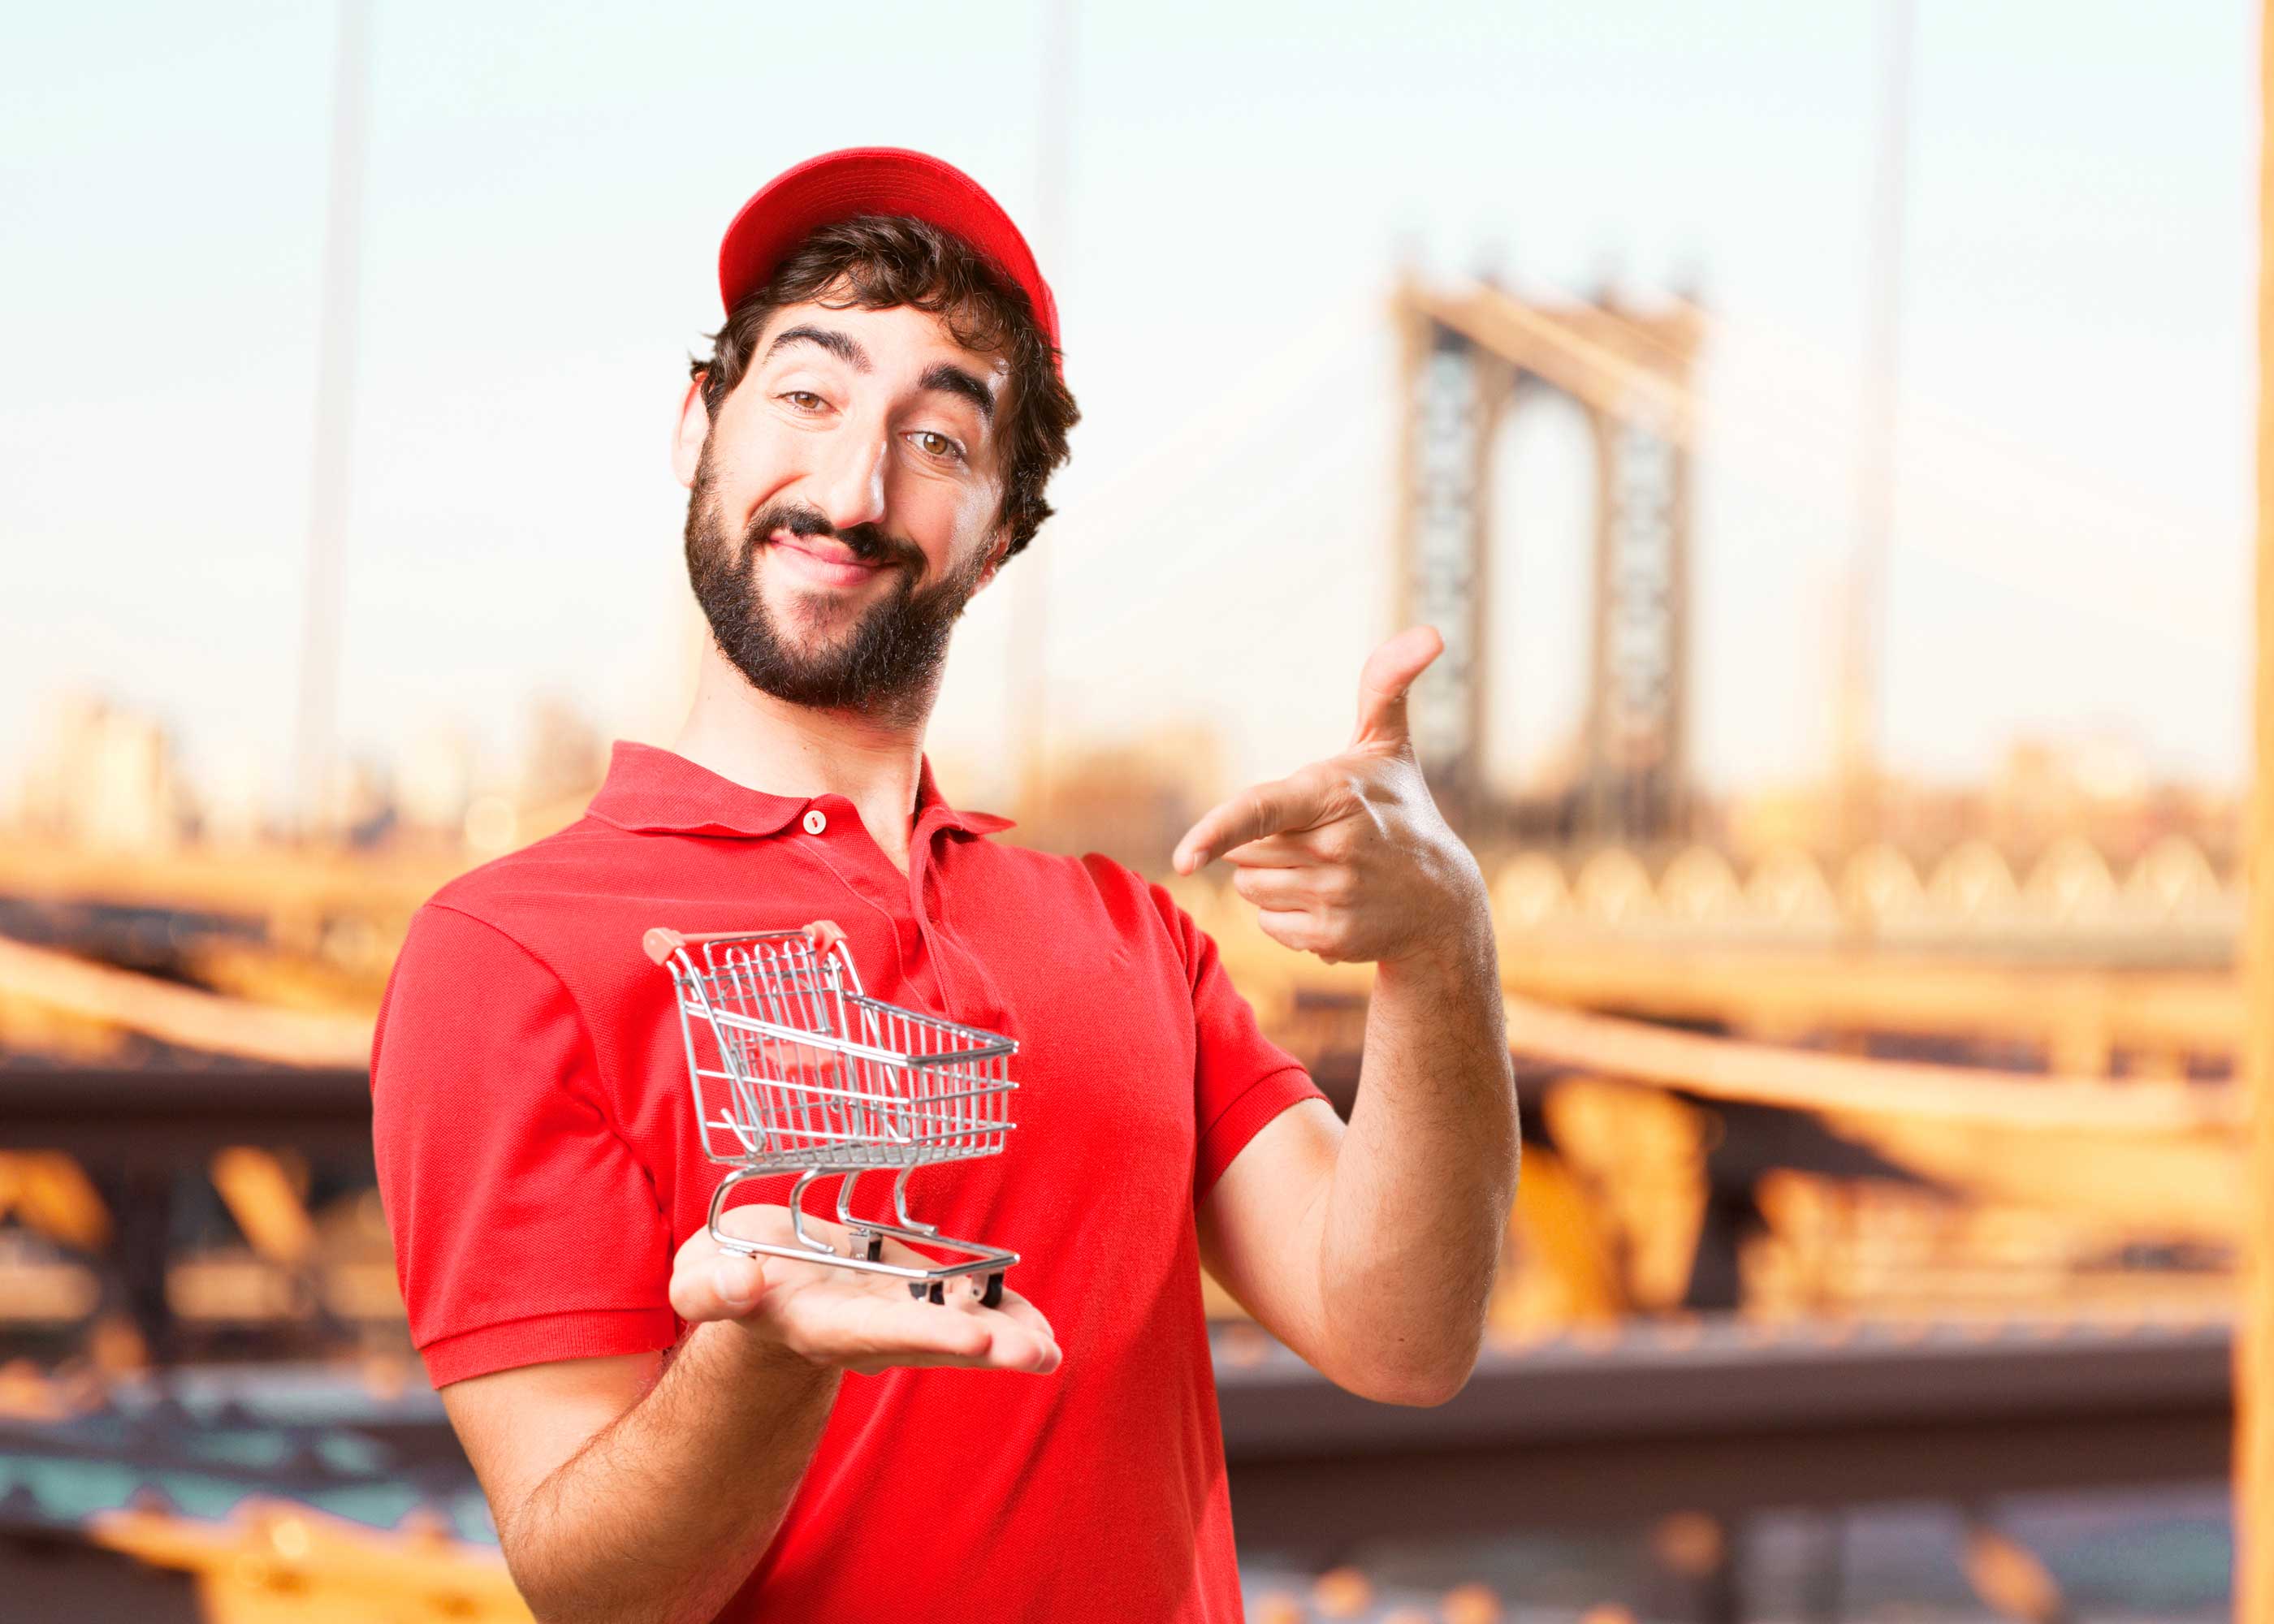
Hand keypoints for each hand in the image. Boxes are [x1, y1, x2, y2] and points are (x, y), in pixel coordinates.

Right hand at [669, 1203, 1061, 1376]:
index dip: (926, 1331)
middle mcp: (864, 1327)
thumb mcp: (697, 1275)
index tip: (977, 1337)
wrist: (752, 1275)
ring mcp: (891, 1311)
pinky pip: (958, 1301)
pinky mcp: (907, 1289)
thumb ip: (710, 1288)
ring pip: (953, 1325)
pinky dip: (998, 1308)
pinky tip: (1038, 1318)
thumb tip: (741, 1287)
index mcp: (817, 1322)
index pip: (877, 1331)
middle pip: (929, 1340)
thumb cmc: (724, 1273)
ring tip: (1051, 1345)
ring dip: (1004, 1334)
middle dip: (984, 1346)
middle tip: (1040, 1354)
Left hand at [1170, 626, 1486, 967]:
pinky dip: (1286, 915)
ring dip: (1271, 877)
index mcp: (1335, 796)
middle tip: (1312, 835)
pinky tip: (1328, 901)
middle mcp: (1335, 850)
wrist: (1442, 901)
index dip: (1218, 831)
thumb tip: (1431, 632)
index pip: (1262, 812)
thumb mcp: (1389, 745)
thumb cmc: (1400, 810)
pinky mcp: (1332, 939)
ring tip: (1323, 869)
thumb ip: (1386, 683)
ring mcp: (1335, 899)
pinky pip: (1268, 925)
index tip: (1184, 856)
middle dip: (1262, 842)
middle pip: (1243, 850)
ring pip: (1249, 887)